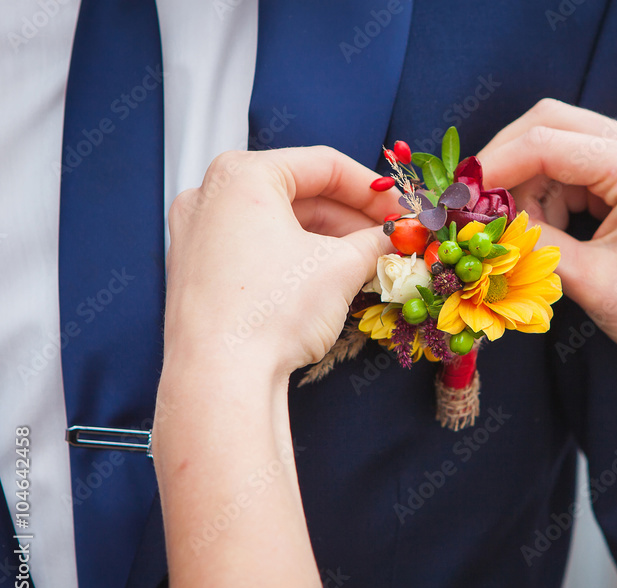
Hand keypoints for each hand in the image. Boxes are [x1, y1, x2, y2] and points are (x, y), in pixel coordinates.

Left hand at [164, 146, 398, 377]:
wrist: (220, 377)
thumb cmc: (271, 312)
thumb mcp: (341, 268)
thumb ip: (376, 242)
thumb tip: (397, 237)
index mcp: (242, 174)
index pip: (324, 165)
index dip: (374, 189)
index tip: (403, 209)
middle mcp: (210, 194)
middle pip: (300, 193)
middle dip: (353, 217)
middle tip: (392, 237)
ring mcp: (197, 232)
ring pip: (278, 222)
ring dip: (328, 238)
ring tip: (368, 260)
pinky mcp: (197, 269)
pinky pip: (256, 247)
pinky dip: (295, 256)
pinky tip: (330, 277)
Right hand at [478, 100, 616, 407]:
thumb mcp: (588, 281)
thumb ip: (531, 243)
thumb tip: (484, 221)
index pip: (545, 142)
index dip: (493, 167)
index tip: (459, 199)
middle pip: (551, 123)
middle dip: (507, 164)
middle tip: (477, 208)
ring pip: (561, 142)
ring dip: (530, 183)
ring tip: (524, 233)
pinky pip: (579, 163)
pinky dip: (553, 192)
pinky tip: (549, 229)